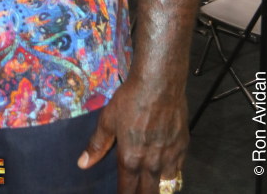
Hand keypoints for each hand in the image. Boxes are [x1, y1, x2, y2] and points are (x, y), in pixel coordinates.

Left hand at [77, 78, 187, 192]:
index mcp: (130, 160)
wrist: (159, 84)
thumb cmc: (130, 100)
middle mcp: (151, 165)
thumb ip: (97, 144)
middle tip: (137, 191)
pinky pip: (178, 171)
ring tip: (152, 184)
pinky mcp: (183, 148)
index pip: (127, 191)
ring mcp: (170, 158)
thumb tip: (82, 164)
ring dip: (158, 187)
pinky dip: (172, 174)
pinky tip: (167, 170)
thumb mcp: (108, 120)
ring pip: (166, 186)